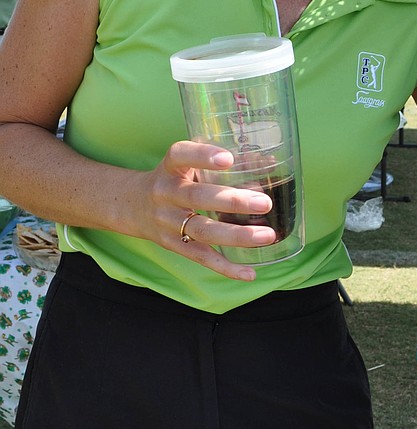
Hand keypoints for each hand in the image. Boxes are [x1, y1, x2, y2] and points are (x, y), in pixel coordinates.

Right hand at [138, 140, 278, 281]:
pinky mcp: (173, 245)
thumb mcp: (185, 165)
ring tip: (267, 235)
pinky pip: (200, 257)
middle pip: (196, 197)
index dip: (202, 156)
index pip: (180, 155)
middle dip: (232, 201)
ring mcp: (167, 222)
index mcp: (170, 167)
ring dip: (236, 235)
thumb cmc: (174, 179)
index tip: (229, 159)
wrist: (133, 206)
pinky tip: (249, 273)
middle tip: (264, 203)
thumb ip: (220, 163)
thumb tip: (271, 164)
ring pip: (201, 230)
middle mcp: (165, 193)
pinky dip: (226, 267)